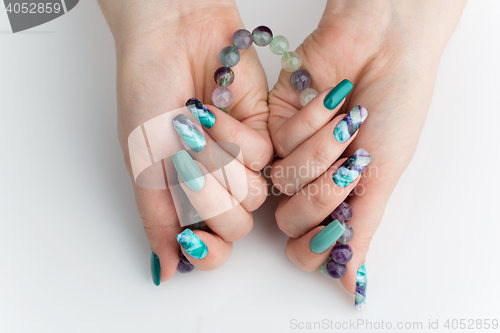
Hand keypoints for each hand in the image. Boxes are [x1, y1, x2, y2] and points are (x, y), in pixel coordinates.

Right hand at [98, 0, 272, 282]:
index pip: (212, 251)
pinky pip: (264, 157)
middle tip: (184, 158)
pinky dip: (236, 134)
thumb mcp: (143, 161)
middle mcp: (218, 186)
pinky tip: (216, 110)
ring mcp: (243, 163)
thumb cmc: (147, 94)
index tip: (194, 236)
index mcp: (186, 199)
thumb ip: (157, 218)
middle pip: (235, 225)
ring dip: (219, 160)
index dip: (206, 251)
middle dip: (207, 193)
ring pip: (253, 194)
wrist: (171, 38)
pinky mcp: (265, 135)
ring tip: (196, 127)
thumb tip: (165, 271)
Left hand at [268, 0, 465, 300]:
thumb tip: (353, 287)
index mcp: (338, 201)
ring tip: (348, 121)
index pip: (306, 249)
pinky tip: (328, 99)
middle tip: (352, 166)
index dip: (317, 244)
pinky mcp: (271, 124)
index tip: (336, 228)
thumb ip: (362, 231)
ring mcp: (288, 155)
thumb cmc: (395, 110)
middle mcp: (309, 183)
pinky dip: (309, 123)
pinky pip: (274, 143)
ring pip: (280, 182)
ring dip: (321, 152)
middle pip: (289, 221)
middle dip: (323, 195)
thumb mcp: (384, 175)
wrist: (383, 49)